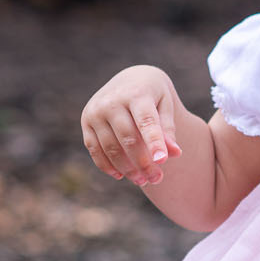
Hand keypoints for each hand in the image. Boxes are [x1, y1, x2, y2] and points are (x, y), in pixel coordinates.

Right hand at [81, 65, 183, 186]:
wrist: (130, 79)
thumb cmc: (153, 95)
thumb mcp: (165, 105)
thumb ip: (168, 129)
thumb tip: (173, 153)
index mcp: (136, 93)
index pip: (145, 121)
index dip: (153, 142)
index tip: (162, 161)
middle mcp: (112, 101)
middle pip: (127, 139)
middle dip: (143, 163)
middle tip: (156, 179)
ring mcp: (95, 111)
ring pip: (110, 148)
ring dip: (126, 169)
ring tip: (142, 180)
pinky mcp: (86, 121)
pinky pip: (94, 149)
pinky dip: (107, 165)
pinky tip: (121, 175)